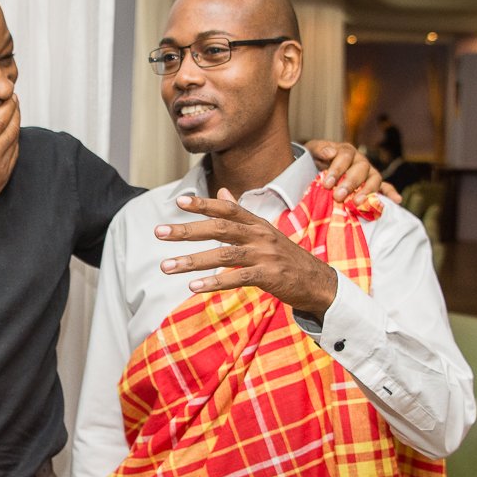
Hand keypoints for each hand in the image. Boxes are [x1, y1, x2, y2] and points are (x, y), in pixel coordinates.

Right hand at [0, 96, 20, 218]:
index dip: (8, 106)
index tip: (10, 97)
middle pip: (12, 128)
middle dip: (15, 112)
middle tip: (15, 102)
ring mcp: (0, 168)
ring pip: (15, 142)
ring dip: (17, 127)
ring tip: (14, 116)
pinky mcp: (3, 178)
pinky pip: (14, 156)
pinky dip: (16, 143)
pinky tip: (12, 139)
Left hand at [156, 189, 338, 317]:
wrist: (318, 281)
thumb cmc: (285, 256)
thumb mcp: (265, 231)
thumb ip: (241, 213)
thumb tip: (222, 190)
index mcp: (257, 223)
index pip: (227, 207)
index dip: (203, 204)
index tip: (179, 201)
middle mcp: (260, 235)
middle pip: (219, 228)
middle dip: (187, 230)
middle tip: (159, 232)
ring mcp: (265, 255)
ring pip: (222, 255)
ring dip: (192, 261)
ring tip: (166, 266)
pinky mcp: (269, 276)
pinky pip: (237, 278)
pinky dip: (213, 282)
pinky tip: (193, 287)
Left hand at [303, 139, 400, 204]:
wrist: (315, 169)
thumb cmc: (314, 160)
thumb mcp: (312, 151)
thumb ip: (319, 149)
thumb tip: (330, 153)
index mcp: (346, 151)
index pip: (345, 157)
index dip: (337, 170)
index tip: (327, 184)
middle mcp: (360, 161)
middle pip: (361, 169)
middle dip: (350, 183)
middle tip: (339, 196)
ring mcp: (368, 173)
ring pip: (374, 179)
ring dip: (367, 190)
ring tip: (357, 202)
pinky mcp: (372, 185)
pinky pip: (384, 187)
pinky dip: (391, 193)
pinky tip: (397, 200)